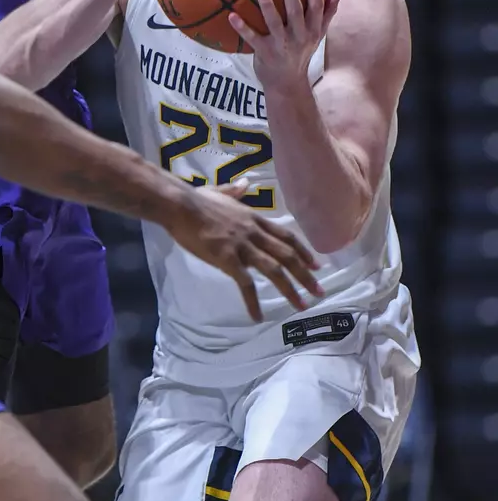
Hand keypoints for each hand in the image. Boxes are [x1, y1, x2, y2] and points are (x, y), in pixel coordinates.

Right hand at [172, 180, 321, 320]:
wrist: (180, 206)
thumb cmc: (196, 199)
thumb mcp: (220, 191)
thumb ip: (235, 191)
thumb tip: (245, 183)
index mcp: (253, 218)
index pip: (286, 235)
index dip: (303, 251)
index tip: (316, 264)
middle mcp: (254, 232)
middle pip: (287, 255)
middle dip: (305, 275)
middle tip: (320, 291)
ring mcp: (242, 246)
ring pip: (274, 270)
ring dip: (290, 289)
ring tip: (301, 305)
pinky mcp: (228, 258)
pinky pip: (245, 284)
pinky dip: (253, 302)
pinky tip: (257, 317)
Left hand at [229, 0, 341, 90]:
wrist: (288, 83)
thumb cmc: (302, 52)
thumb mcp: (318, 34)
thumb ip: (327, 13)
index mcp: (312, 29)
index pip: (316, 7)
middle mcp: (298, 36)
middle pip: (295, 12)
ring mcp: (280, 44)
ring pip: (273, 22)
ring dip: (267, 5)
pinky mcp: (264, 52)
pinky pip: (252, 38)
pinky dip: (242, 27)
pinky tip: (232, 15)